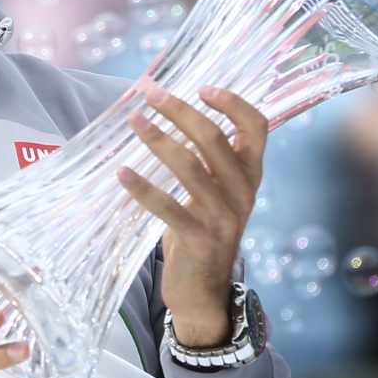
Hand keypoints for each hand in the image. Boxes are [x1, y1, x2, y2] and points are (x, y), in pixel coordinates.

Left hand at [118, 84, 266, 347]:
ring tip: (133, 120)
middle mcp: (243, 192)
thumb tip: (171, 108)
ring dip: (157, 139)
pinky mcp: (199, 239)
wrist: (203, 291)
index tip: (202, 86)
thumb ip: (207, 158)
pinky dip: (142, 187)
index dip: (233, 103)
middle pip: (215, 139)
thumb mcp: (216, 192)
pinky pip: (168, 207)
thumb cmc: (202, 229)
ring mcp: (223, 217)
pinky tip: (121, 172)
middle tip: (150, 93)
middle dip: (181, 111)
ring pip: (189, 167)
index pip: (256, 127)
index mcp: (250, 175)